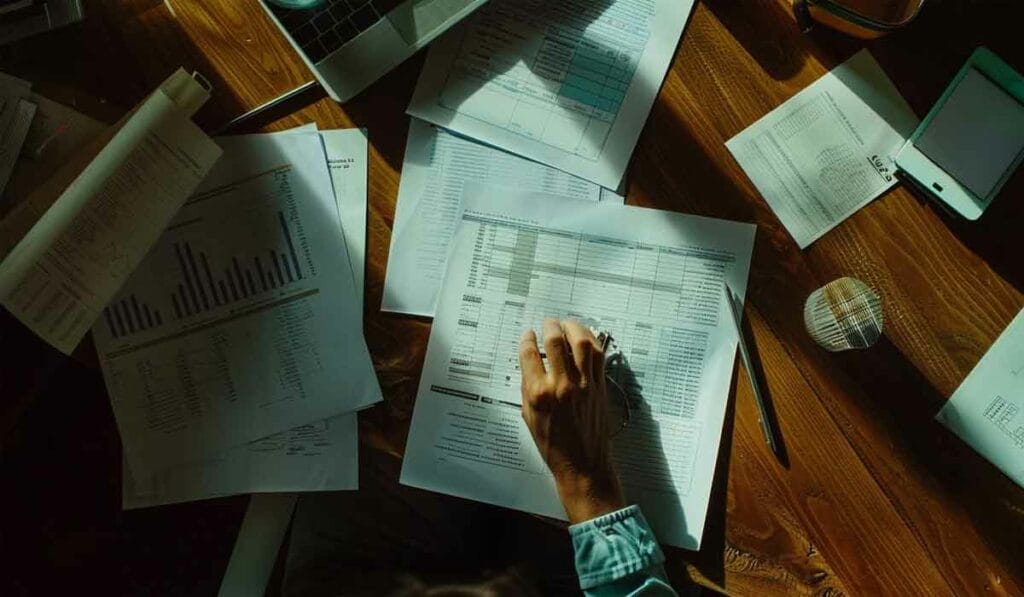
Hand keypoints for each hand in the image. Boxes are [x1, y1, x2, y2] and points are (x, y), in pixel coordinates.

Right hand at [519, 318, 624, 523]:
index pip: (529, 354)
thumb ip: (528, 387)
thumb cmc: (554, 445)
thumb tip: (529, 364)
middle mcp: (562, 386)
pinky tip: (585, 338)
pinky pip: (598, 356)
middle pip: (555, 342)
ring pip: (581, 343)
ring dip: (573, 327)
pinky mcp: (600, 387)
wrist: (582, 464)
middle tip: (547, 323)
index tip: (528, 334)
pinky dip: (591, 341)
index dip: (527, 339)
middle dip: (549, 326)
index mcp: (539, 394)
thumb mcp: (529, 416)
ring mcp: (584, 385)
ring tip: (566, 324)